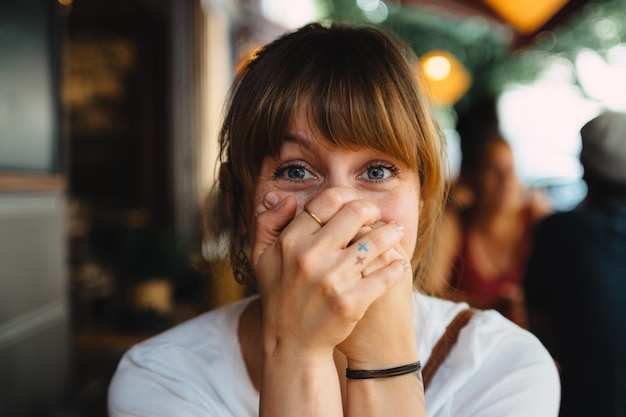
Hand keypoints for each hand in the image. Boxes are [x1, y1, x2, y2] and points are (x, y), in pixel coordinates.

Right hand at [252, 188, 407, 360]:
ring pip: (376, 240)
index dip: (346, 196)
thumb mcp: (262, 258)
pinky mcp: (351, 302)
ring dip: (391, 232)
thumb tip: (284, 197)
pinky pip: (385, 274)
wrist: (292, 344)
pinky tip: (400, 263)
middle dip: (372, 210)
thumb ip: (267, 222)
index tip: (355, 204)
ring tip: (396, 232)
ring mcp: (332, 280)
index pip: (327, 201)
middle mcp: (310, 257)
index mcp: (290, 242)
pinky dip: (397, 266)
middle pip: (355, 213)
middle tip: (378, 216)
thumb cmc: (279, 296)